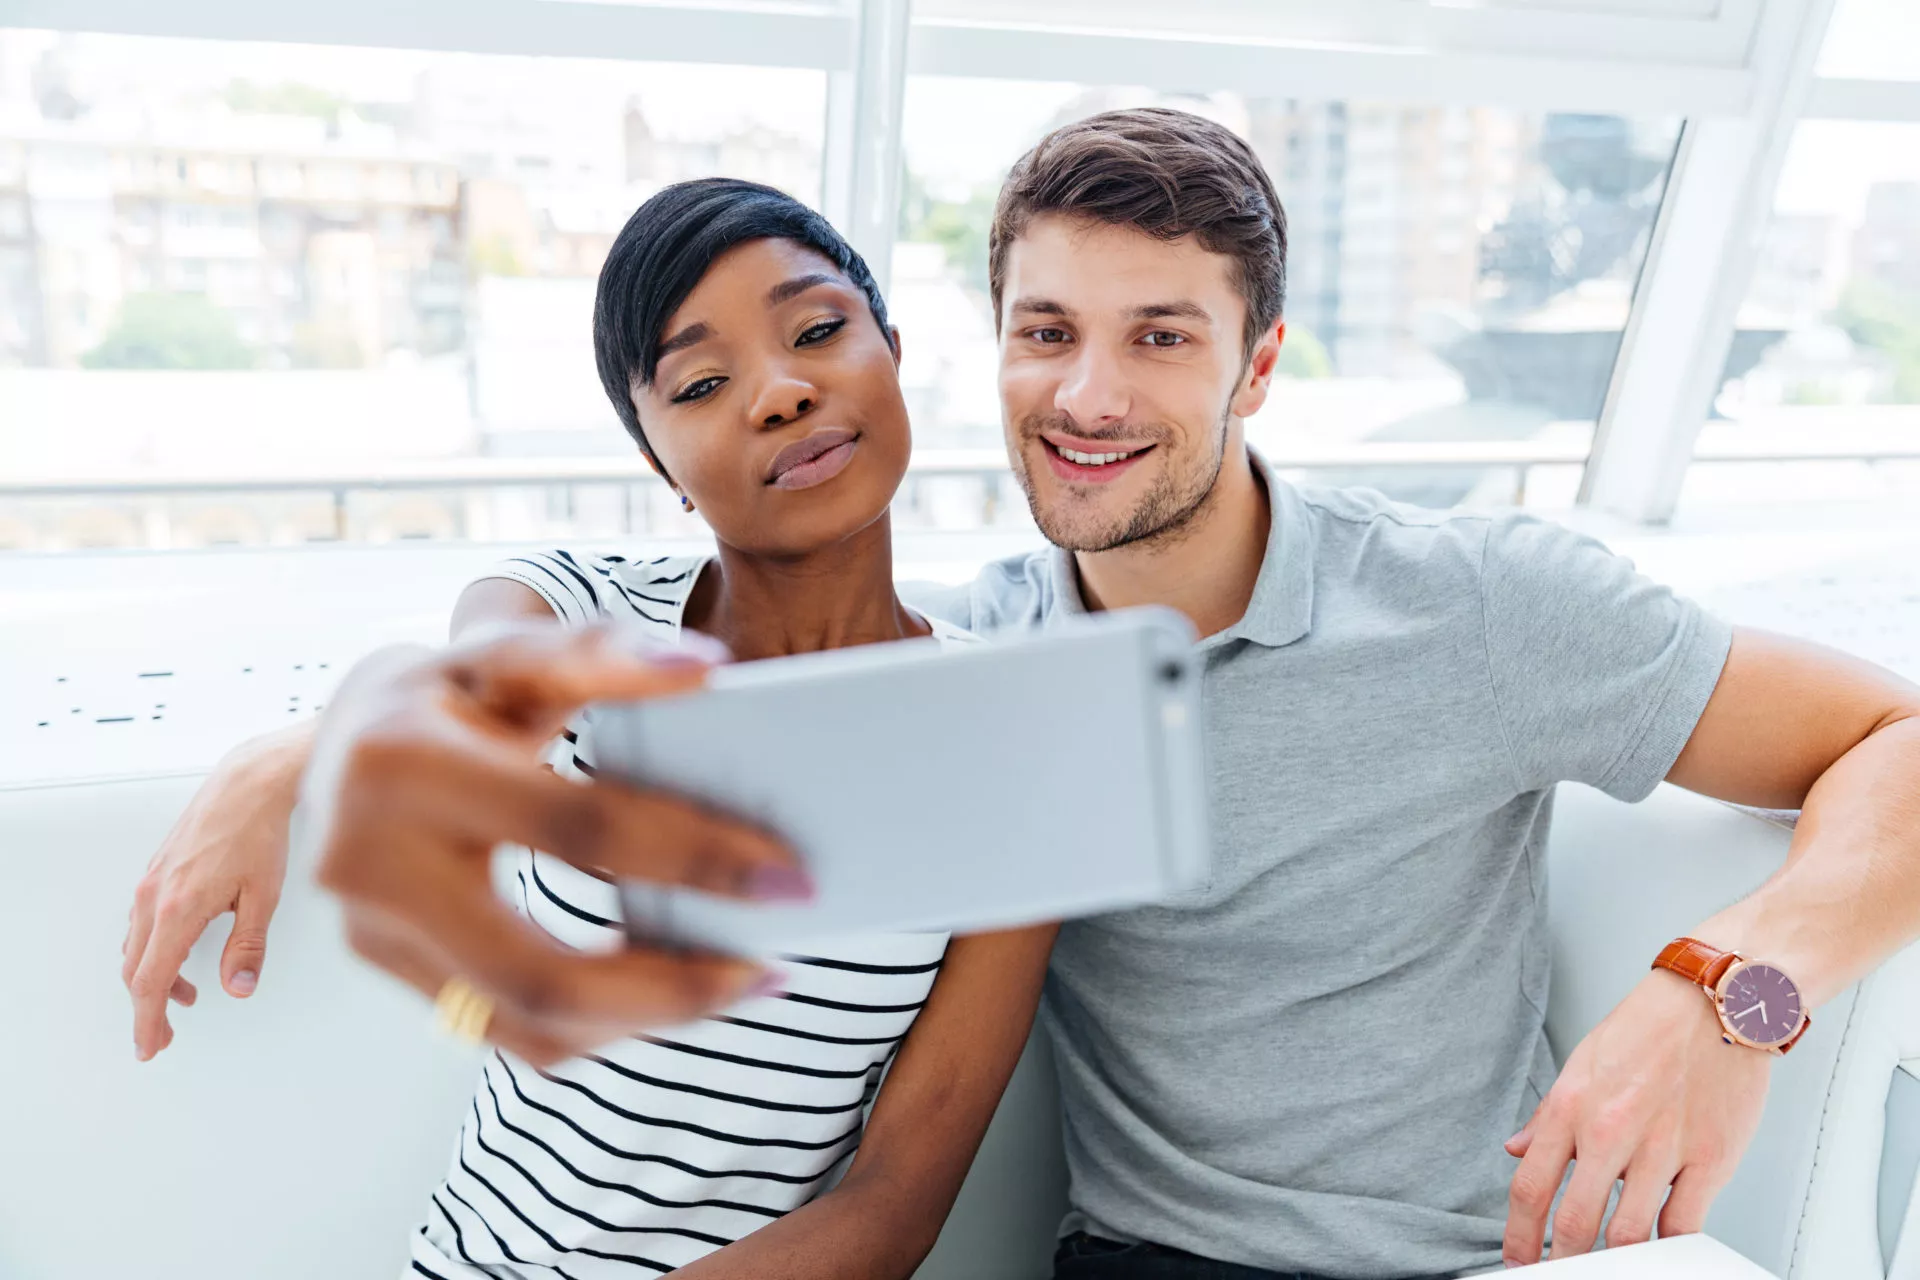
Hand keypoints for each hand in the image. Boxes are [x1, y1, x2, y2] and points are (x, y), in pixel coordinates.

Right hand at [123, 725, 305, 1061]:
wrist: (248, 782)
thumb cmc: (258, 831)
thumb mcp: (263, 895)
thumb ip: (249, 946)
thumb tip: (238, 986)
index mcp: (177, 910)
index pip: (152, 982)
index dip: (149, 1021)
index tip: (151, 1046)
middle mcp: (154, 897)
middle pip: (137, 970)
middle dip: (149, 1007)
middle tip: (165, 1034)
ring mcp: (151, 882)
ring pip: (137, 946)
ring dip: (155, 976)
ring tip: (187, 995)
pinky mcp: (158, 871)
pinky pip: (143, 922)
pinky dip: (156, 947)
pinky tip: (183, 951)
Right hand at [304, 620, 809, 1065]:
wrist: (337, 747)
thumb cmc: (445, 694)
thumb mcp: (508, 654)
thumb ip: (598, 651)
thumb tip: (703, 667)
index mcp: (403, 764)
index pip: (577, 827)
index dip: (691, 854)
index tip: (788, 875)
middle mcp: (370, 865)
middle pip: (543, 970)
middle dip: (673, 984)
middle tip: (770, 971)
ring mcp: (373, 937)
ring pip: (529, 1022)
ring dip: (649, 1018)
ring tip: (741, 982)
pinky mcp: (394, 976)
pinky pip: (512, 1032)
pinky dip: (604, 1024)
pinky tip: (672, 993)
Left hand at [1502, 971, 1768, 1265]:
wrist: (1716, 1002)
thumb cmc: (1648, 1029)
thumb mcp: (1580, 1063)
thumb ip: (1548, 1116)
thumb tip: (1517, 1151)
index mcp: (1571, 1107)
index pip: (1530, 1188)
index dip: (1519, 1237)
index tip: (1519, 1260)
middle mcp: (1611, 1131)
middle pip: (1574, 1222)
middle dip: (1562, 1263)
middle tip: (1559, 1276)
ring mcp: (1662, 1149)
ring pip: (1629, 1234)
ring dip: (1614, 1262)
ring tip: (1606, 1270)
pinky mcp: (1710, 1159)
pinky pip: (1683, 1225)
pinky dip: (1668, 1249)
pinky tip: (1658, 1252)